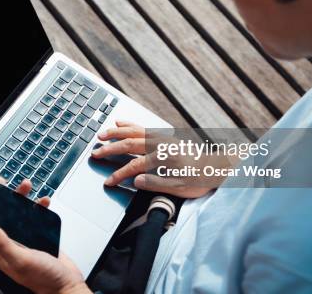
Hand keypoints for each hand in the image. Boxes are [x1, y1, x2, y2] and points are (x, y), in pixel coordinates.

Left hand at [0, 178, 89, 293]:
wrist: (68, 286)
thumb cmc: (45, 280)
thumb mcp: (21, 260)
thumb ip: (2, 243)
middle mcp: (10, 245)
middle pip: (1, 216)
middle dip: (4, 198)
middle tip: (7, 184)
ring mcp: (25, 240)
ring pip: (19, 214)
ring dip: (22, 199)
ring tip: (27, 188)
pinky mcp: (39, 237)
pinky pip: (35, 217)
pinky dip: (38, 207)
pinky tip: (43, 202)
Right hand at [91, 121, 216, 197]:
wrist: (216, 167)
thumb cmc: (199, 179)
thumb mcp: (179, 188)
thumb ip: (155, 183)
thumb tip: (135, 180)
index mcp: (163, 158)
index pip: (134, 166)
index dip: (119, 174)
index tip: (108, 181)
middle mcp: (160, 144)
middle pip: (129, 144)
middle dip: (110, 149)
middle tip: (95, 153)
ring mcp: (161, 138)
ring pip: (133, 132)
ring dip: (116, 133)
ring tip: (101, 134)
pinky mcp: (163, 136)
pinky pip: (141, 127)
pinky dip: (129, 124)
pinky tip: (120, 122)